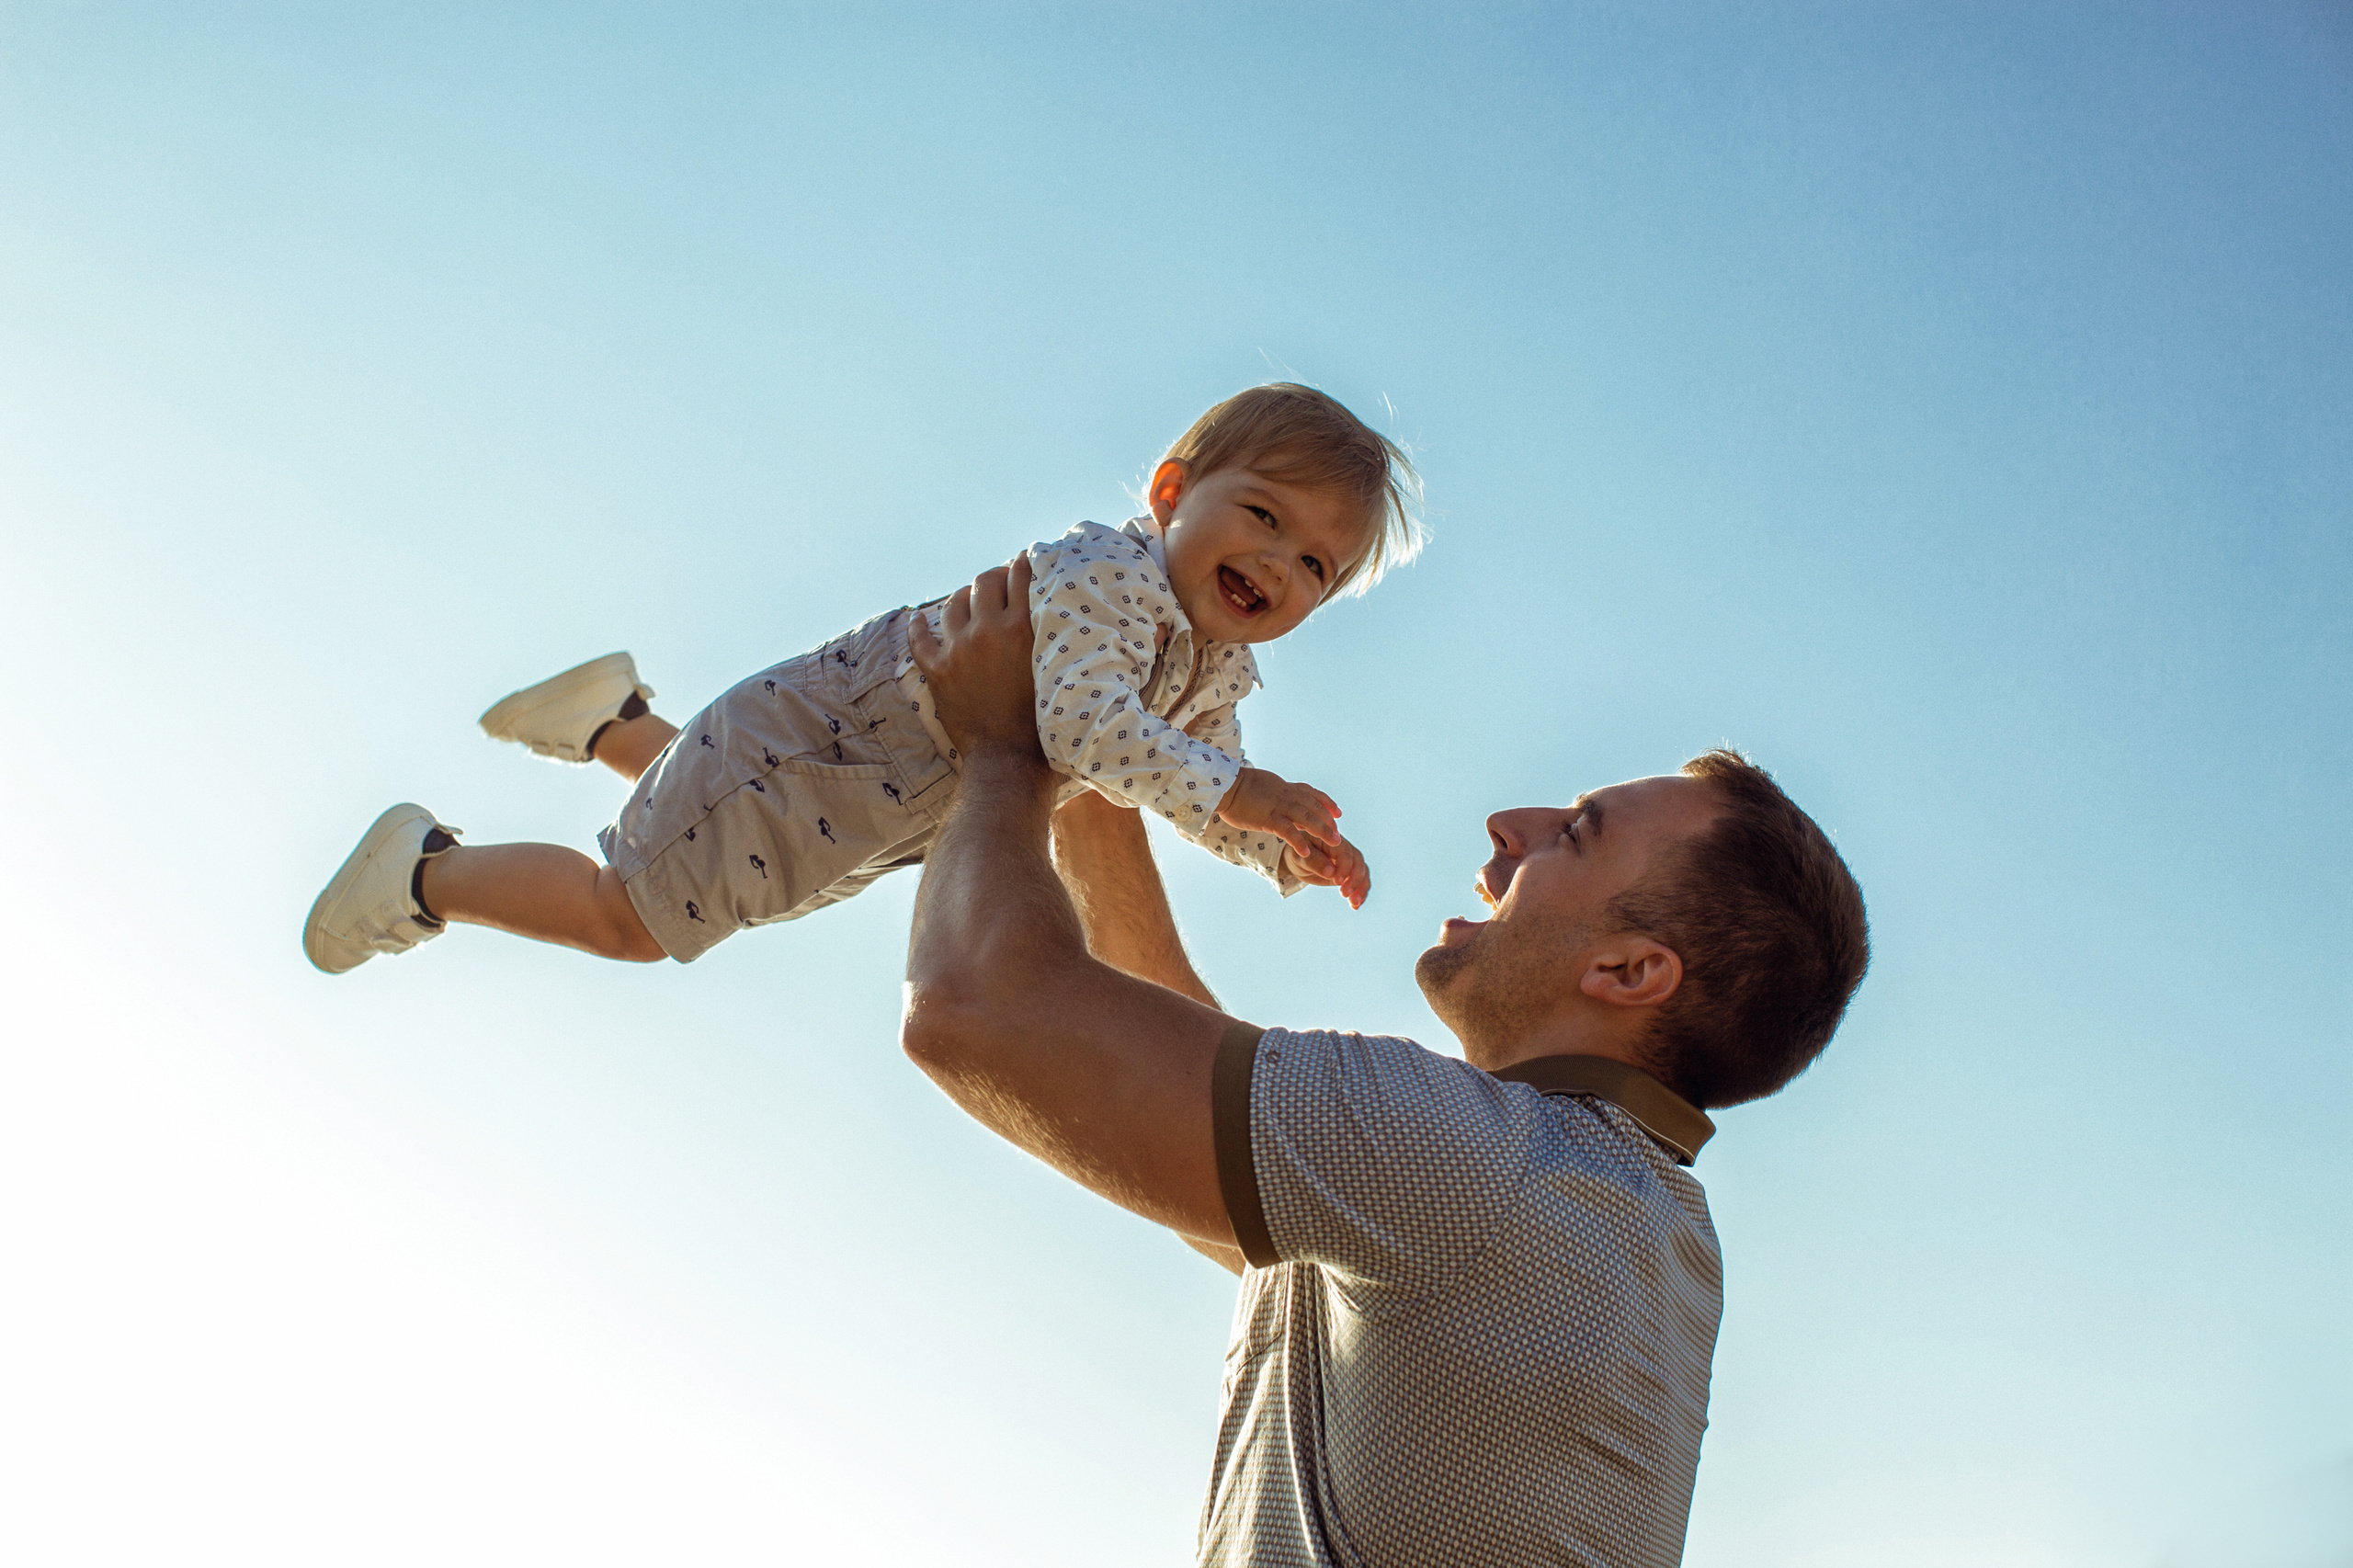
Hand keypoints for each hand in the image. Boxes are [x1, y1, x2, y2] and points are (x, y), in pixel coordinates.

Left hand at [908, 555, 1039, 759]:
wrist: (1008, 759)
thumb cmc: (1043, 720)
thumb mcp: (1057, 669)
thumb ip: (1051, 637)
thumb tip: (1054, 612)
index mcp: (1020, 628)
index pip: (1019, 577)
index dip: (1022, 565)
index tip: (1024, 562)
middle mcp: (986, 631)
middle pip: (984, 583)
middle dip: (994, 578)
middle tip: (1001, 583)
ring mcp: (957, 649)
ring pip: (953, 603)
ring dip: (964, 597)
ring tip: (970, 599)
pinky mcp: (936, 670)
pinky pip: (919, 639)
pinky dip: (917, 626)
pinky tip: (917, 617)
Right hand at [1217, 767, 1371, 908]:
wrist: (1225, 786)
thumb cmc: (1239, 787)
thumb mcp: (1265, 786)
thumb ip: (1277, 793)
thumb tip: (1284, 798)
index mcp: (1284, 788)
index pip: (1311, 793)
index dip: (1326, 803)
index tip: (1337, 813)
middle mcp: (1286, 795)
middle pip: (1314, 806)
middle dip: (1328, 820)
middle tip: (1338, 834)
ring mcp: (1278, 806)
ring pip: (1307, 817)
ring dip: (1322, 830)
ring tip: (1335, 842)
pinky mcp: (1268, 818)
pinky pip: (1288, 831)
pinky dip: (1298, 841)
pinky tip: (1306, 852)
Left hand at [1283, 835, 1370, 909]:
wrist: (1300, 860)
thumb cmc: (1300, 854)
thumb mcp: (1302, 857)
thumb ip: (1315, 862)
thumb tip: (1331, 872)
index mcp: (1334, 840)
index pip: (1345, 853)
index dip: (1344, 868)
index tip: (1337, 882)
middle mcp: (1346, 849)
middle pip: (1358, 863)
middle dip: (1354, 880)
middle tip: (1345, 895)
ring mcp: (1350, 861)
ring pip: (1363, 873)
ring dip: (1361, 889)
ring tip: (1354, 904)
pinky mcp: (1351, 873)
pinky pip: (1361, 882)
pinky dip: (1361, 893)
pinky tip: (1355, 906)